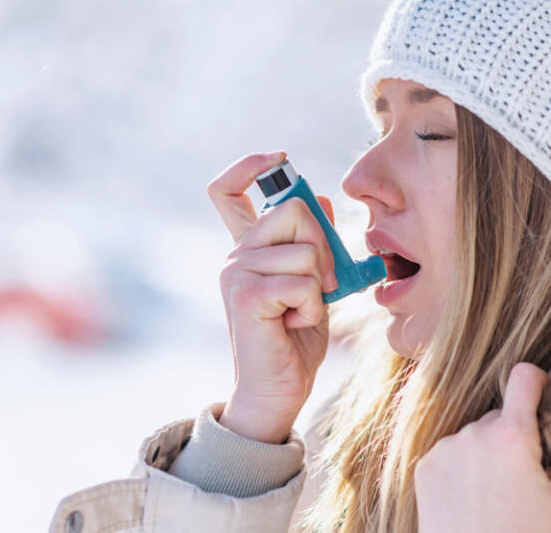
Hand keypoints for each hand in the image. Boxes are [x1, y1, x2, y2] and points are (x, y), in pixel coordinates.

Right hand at [207, 151, 336, 443]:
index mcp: (248, 248)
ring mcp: (236, 273)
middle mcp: (235, 255)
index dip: (250, 164)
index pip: (227, 189)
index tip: (280, 158)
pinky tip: (294, 324)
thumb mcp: (314, 283)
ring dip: (320, 285)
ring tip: (301, 312)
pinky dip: (313, 306)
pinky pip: (303, 281)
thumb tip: (322, 197)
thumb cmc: (295, 339)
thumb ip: (314, 243)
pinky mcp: (246, 295)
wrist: (277, 391)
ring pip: (306, 249)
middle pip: (292, 208)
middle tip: (322, 283)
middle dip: (323, 242)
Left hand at [414, 363, 550, 532]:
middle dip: (514, 434)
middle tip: (522, 472)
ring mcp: (445, 447)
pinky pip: (449, 451)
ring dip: (486, 450)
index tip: (542, 398)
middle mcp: (474, 433)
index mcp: (512, 435)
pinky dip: (461, 465)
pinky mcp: (426, 463)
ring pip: (474, 434)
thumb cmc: (522, 532)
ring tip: (494, 490)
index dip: (537, 381)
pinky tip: (470, 494)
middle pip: (500, 415)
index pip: (523, 377)